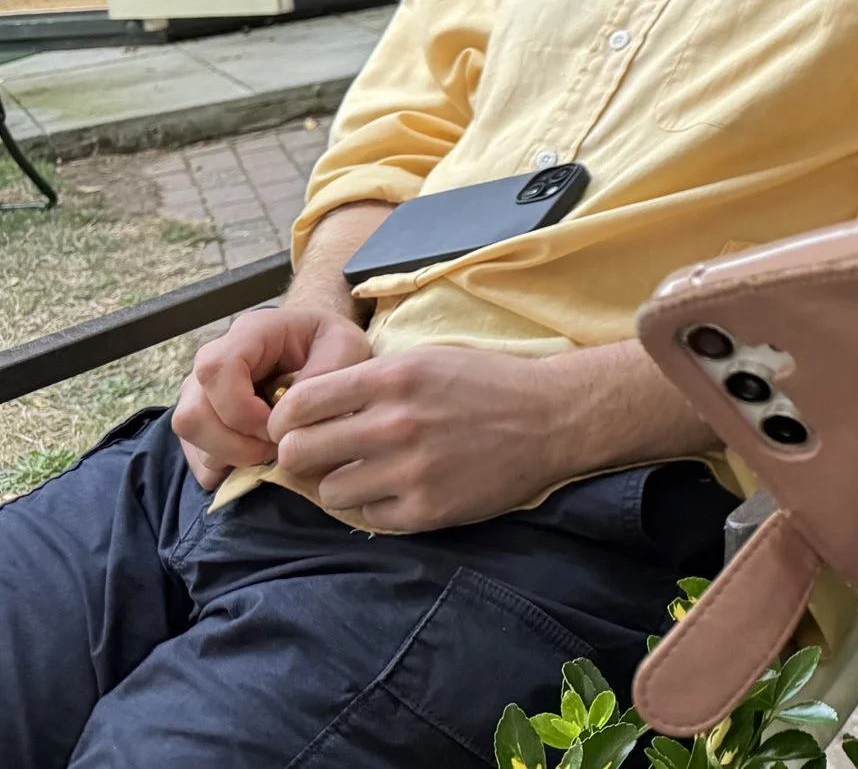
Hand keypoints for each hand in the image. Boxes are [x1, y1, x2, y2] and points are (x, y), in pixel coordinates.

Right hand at [171, 305, 372, 488]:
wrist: (325, 350)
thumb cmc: (333, 345)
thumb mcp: (346, 347)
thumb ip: (324, 374)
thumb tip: (286, 417)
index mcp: (249, 333)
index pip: (217, 370)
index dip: (242, 410)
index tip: (276, 428)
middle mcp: (214, 361)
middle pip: (192, 414)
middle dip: (234, 444)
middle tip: (277, 449)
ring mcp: (201, 391)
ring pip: (190, 437)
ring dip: (231, 456)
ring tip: (272, 452)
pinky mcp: (203, 420)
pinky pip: (197, 457)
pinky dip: (226, 468)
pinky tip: (259, 457)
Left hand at [266, 343, 572, 531]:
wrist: (553, 418)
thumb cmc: (486, 383)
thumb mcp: (425, 361)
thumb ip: (367, 382)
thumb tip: (306, 409)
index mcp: (391, 378)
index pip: (298, 404)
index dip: (285, 419)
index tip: (294, 426)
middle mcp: (394, 424)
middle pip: (298, 453)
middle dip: (301, 454)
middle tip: (322, 454)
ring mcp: (409, 471)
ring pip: (329, 491)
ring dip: (341, 483)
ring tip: (369, 472)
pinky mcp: (426, 510)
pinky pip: (368, 516)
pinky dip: (377, 504)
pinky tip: (402, 487)